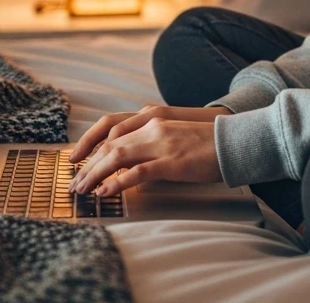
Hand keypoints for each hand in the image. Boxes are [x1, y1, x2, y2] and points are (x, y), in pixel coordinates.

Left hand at [67, 106, 230, 196]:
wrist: (235, 140)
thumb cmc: (208, 141)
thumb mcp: (175, 133)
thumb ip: (153, 139)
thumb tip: (131, 159)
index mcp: (153, 117)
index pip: (111, 127)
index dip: (90, 142)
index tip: (76, 159)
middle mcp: (153, 126)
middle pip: (109, 143)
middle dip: (88, 164)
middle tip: (74, 183)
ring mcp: (161, 143)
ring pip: (116, 156)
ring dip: (95, 174)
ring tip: (82, 190)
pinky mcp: (170, 161)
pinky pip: (136, 172)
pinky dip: (117, 182)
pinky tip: (106, 192)